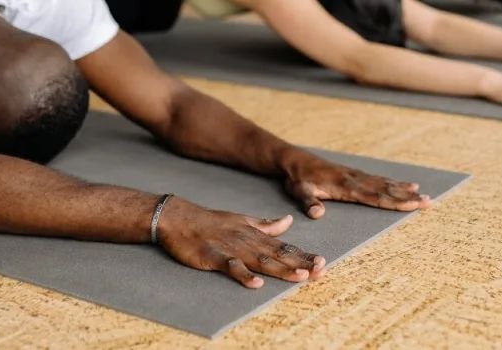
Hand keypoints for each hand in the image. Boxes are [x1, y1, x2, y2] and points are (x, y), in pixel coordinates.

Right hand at [155, 197, 325, 287]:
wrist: (179, 218)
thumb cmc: (211, 222)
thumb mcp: (242, 220)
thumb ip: (266, 224)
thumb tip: (288, 221)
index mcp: (255, 235)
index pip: (284, 246)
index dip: (303, 255)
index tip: (322, 263)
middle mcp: (247, 241)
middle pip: (278, 254)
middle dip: (299, 263)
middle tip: (320, 270)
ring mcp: (231, 248)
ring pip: (260, 260)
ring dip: (281, 268)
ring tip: (300, 276)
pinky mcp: (213, 256)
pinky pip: (230, 267)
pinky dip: (243, 275)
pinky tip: (256, 283)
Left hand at [282, 154, 431, 218]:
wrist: (295, 160)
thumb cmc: (298, 179)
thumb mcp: (299, 191)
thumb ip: (309, 202)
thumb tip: (318, 213)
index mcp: (346, 186)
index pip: (375, 196)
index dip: (395, 202)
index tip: (413, 204)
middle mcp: (355, 180)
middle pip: (386, 190)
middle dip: (408, 197)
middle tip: (429, 201)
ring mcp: (356, 176)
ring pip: (385, 184)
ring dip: (405, 190)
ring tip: (424, 194)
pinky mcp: (355, 174)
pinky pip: (379, 179)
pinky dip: (394, 183)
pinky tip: (405, 185)